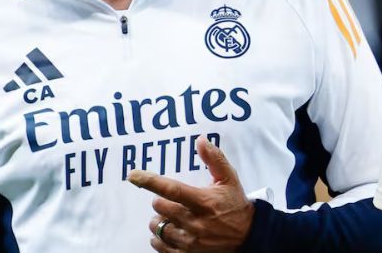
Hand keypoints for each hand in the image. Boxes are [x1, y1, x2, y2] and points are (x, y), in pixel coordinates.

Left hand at [128, 138, 255, 252]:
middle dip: (160, 201)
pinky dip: (160, 238)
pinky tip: (169, 231)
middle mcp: (195, 222)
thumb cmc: (235, 205)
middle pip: (161, 208)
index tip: (133, 175)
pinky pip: (160, 246)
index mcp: (204, 202)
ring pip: (158, 227)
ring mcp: (190, 241)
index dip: (150, 181)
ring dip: (159, 219)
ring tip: (170, 216)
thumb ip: (214, 159)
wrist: (248, 236)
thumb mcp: (229, 179)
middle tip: (170, 200)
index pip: (172, 189)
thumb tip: (201, 140)